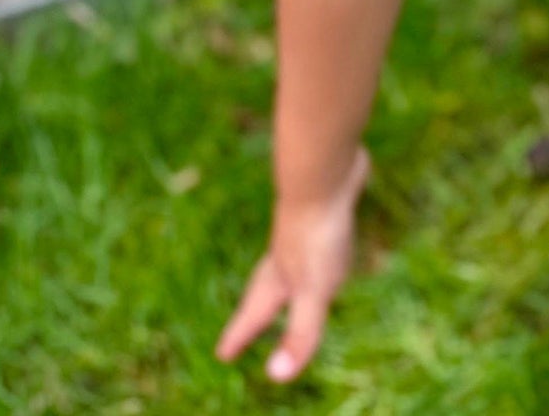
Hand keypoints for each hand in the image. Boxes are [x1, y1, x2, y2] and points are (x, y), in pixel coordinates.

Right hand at [215, 146, 370, 382]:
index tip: (222, 355)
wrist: (326, 172)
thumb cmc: (317, 235)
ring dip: (281, 278)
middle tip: (245, 325)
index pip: (254, 316)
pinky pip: (312, 236)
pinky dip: (310, 248)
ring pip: (286, 262)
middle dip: (255, 310)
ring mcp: (303, 233)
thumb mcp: (313, 292)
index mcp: (279, 280)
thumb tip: (278, 377)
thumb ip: (300, 332)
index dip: (240, 336)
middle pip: (264, 289)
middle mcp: (285, 257)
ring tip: (282, 285)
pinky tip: (323, 240)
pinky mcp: (325, 212)